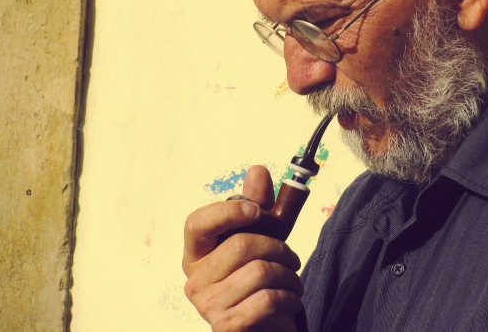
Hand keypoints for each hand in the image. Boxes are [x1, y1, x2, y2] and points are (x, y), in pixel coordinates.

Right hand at [183, 165, 303, 330]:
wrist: (263, 324)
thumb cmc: (257, 277)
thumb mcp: (260, 236)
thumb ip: (257, 204)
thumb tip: (257, 170)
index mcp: (196, 252)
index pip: (196, 223)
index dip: (227, 212)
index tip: (256, 211)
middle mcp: (195, 280)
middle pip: (241, 245)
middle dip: (279, 247)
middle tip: (291, 257)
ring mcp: (208, 305)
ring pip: (260, 272)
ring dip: (289, 275)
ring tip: (292, 281)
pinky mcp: (228, 326)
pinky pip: (267, 299)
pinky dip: (289, 297)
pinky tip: (290, 300)